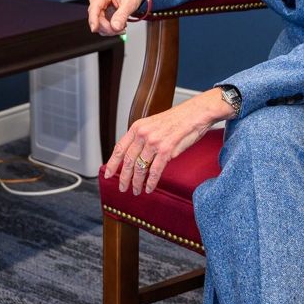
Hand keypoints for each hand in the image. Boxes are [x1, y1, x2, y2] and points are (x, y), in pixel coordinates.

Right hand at [87, 0, 144, 34]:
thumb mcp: (129, 3)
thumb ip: (121, 15)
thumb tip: (115, 27)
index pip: (94, 8)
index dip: (93, 19)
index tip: (94, 28)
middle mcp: (97, 0)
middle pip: (96, 19)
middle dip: (108, 27)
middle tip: (121, 30)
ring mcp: (98, 8)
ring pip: (98, 25)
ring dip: (110, 30)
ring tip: (122, 26)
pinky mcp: (100, 15)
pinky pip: (101, 26)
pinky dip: (110, 29)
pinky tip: (118, 25)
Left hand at [102, 89, 233, 194]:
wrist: (195, 113)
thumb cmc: (178, 120)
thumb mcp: (153, 125)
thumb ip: (143, 139)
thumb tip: (136, 157)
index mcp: (137, 127)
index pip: (119, 148)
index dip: (112, 163)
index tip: (108, 174)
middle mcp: (143, 134)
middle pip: (128, 161)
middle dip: (124, 177)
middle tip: (122, 187)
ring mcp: (154, 142)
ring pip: (140, 168)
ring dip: (137, 182)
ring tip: (136, 190)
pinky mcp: (167, 150)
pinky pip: (155, 170)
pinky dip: (151, 182)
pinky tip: (149, 188)